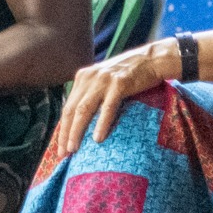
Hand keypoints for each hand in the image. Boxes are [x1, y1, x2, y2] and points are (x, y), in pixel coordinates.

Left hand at [58, 41, 173, 149]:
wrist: (151, 60)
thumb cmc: (129, 75)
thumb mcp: (104, 81)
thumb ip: (92, 95)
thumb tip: (81, 122)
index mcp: (82, 78)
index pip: (68, 107)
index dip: (63, 129)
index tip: (60, 148)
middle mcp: (89, 78)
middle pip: (72, 110)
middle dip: (66, 133)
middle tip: (63, 153)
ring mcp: (103, 80)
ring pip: (84, 110)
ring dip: (77, 131)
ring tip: (74, 148)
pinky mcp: (119, 84)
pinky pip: (107, 108)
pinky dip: (101, 124)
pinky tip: (98, 138)